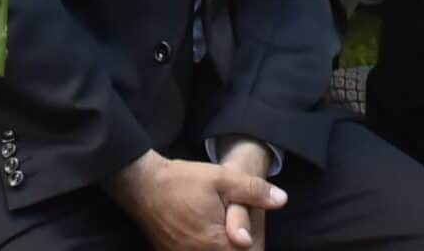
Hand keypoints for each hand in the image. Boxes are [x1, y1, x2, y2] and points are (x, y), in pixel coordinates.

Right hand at [106, 151, 284, 250]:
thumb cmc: (183, 180)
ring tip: (228, 236)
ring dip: (224, 248)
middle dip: (241, 248)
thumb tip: (282, 199)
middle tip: (243, 235)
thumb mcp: (222, 178)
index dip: (255, 246)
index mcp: (216, 243)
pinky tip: (210, 239)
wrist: (142, 184)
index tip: (250, 235)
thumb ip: (254, 190)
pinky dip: (205, 249)